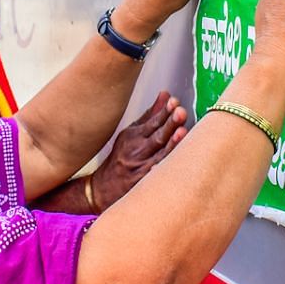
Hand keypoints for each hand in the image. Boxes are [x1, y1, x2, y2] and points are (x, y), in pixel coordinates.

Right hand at [90, 91, 187, 208]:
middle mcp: (137, 151)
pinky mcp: (142, 185)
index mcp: (135, 136)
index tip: (174, 102)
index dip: (164, 112)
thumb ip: (150, 115)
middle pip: (157, 136)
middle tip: (181, 112)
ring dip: (171, 144)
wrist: (102, 188)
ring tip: (182, 132)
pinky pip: (152, 178)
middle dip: (169, 124)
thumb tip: (166, 94)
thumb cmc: (122, 158)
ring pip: (159, 155)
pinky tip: (167, 165)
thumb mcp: (131, 133)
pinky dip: (158, 171)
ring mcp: (140, 168)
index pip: (153, 122)